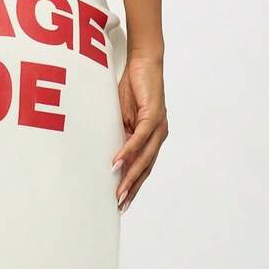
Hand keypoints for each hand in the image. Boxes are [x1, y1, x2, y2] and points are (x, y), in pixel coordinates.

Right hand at [112, 53, 167, 212]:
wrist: (144, 62)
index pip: (143, 167)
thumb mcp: (122, 117)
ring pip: (144, 158)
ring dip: (130, 176)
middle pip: (145, 168)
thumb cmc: (133, 88)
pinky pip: (139, 138)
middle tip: (120, 206)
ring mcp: (158, 126)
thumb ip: (120, 136)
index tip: (122, 202)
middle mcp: (158, 135)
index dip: (133, 185)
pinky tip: (117, 163)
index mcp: (151, 138)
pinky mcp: (153, 115)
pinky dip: (128, 151)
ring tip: (119, 192)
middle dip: (132, 188)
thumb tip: (110, 155)